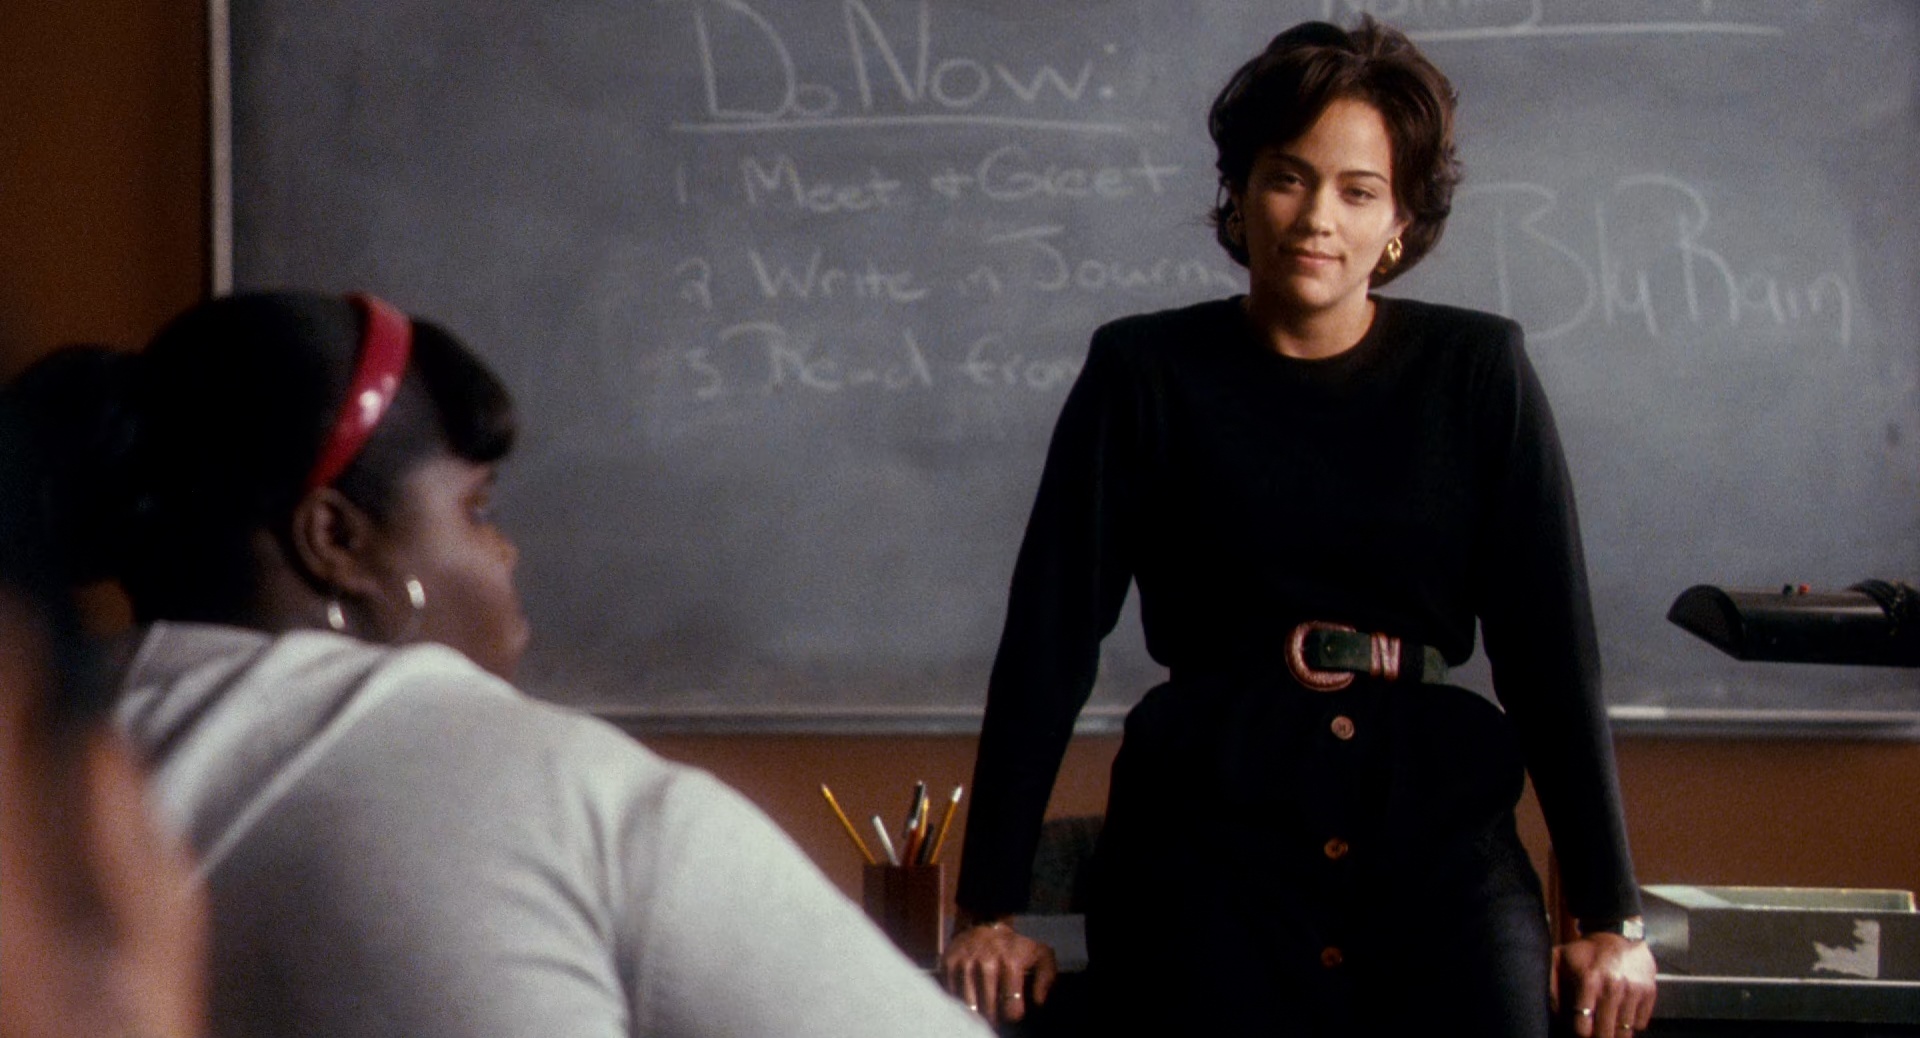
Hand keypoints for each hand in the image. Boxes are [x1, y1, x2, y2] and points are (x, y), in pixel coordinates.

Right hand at [940, 917, 1056, 1025]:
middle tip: (996, 1015)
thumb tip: (1038, 1001)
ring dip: (976, 1012)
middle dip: (994, 1017)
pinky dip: (959, 1000)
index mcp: (1011, 963)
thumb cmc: (1015, 946)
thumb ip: (1046, 978)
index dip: (1013, 1014)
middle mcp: (986, 963)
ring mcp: (965, 963)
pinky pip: (952, 994)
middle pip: (989, 1010)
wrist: (985, 920)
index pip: (1012, 1008)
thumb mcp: (1040, 955)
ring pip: (969, 1006)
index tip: (1013, 1010)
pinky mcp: (948, 963)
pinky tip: (968, 997)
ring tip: (982, 1010)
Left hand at [1552, 933, 1656, 1036]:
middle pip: (1604, 1034)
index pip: (1582, 1028)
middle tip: (1594, 1031)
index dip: (1579, 1031)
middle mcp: (1613, 987)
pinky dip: (1631, 1024)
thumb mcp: (1560, 960)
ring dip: (1614, 1032)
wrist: (1618, 935)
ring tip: (1607, 1024)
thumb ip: (1551, 986)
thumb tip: (1554, 1014)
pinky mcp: (1649, 992)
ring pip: (1624, 1032)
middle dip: (1597, 1036)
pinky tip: (1622, 1013)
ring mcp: (1633, 990)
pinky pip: (1641, 1024)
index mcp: (1588, 981)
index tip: (1579, 1027)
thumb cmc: (1585, 952)